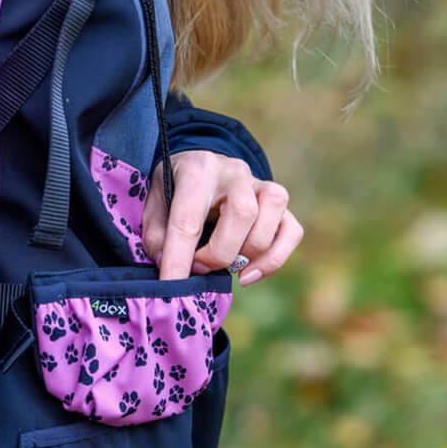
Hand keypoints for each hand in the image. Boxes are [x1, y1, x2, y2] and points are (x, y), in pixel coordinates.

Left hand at [142, 150, 302, 285]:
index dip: (178, 258)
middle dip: (219, 253)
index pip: (189, 219)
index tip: (170, 286)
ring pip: (271, 221)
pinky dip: (273, 259)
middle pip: (243, 213)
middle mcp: (234, 173)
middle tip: (199, 267)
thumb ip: (157, 233)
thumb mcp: (154, 200)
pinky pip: (292, 232)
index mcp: (197, 170)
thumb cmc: (175, 186)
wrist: (201, 161)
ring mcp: (261, 185)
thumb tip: (168, 266)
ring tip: (224, 266)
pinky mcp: (280, 202)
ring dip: (248, 255)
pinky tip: (248, 273)